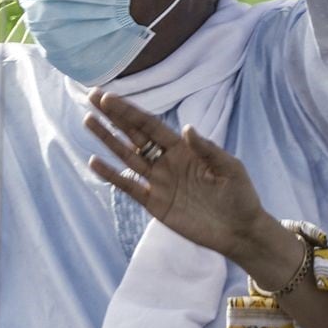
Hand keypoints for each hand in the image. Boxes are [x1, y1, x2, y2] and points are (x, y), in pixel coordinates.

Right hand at [82, 90, 285, 273]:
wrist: (239, 230)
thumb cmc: (239, 195)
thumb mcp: (229, 168)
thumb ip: (208, 149)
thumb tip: (186, 128)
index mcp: (183, 148)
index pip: (151, 125)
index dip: (130, 111)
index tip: (110, 96)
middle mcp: (166, 161)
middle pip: (134, 134)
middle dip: (114, 116)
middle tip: (93, 96)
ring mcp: (158, 182)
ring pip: (127, 156)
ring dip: (108, 139)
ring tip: (88, 120)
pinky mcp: (155, 204)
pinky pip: (130, 187)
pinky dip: (112, 175)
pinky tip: (95, 162)